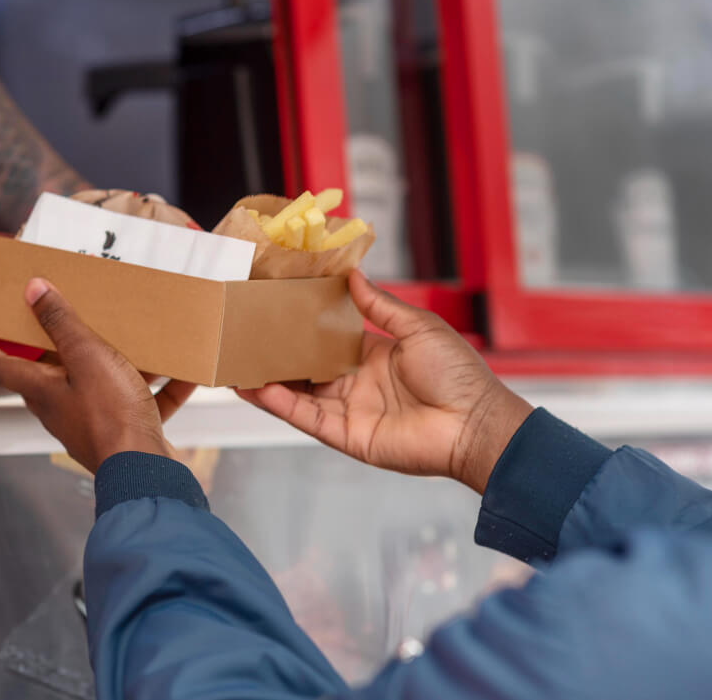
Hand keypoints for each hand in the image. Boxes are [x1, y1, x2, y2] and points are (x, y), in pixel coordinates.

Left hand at [0, 279, 193, 473]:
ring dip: (120, 364)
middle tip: (65, 321)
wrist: (145, 471)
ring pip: (102, 385)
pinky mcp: (126, 433)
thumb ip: (62, 323)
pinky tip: (185, 373)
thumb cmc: (110, 418)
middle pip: (54, 373)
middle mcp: (64, 409)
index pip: (2, 367)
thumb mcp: (87, 357)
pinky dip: (160, 388)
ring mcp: (95, 423)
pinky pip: (141, 403)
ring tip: (139, 340)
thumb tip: (34, 291)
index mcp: (44, 391)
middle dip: (60, 348)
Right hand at [236, 271, 531, 492]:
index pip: (328, 340)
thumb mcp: (419, 328)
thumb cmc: (458, 374)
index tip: (275, 309)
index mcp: (374, 356)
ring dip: (269, 381)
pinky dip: (282, 404)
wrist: (476, 424)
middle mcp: (357, 384)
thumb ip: (380, 306)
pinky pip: (308, 418)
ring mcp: (350, 411)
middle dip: (276, 356)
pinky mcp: (348, 436)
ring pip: (299, 394)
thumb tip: (353, 275)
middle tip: (244, 338)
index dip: (302, 327)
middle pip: (306, 368)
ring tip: (236, 365)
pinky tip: (258, 388)